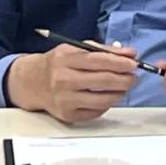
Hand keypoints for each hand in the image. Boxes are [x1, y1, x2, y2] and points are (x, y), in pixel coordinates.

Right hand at [7, 42, 138, 123]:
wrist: (31, 83)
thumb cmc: (57, 64)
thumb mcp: (76, 49)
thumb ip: (104, 50)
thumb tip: (130, 54)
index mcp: (66, 59)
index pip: (100, 61)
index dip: (121, 63)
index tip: (134, 64)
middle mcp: (64, 79)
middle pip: (104, 81)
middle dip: (125, 79)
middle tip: (134, 77)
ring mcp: (65, 99)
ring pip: (103, 99)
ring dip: (120, 94)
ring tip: (124, 88)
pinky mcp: (68, 115)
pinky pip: (96, 112)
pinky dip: (107, 104)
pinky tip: (108, 97)